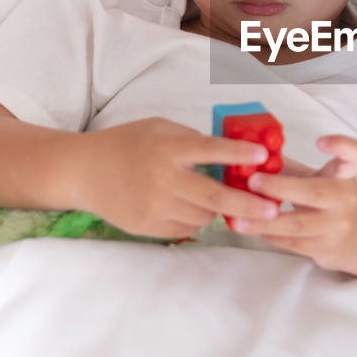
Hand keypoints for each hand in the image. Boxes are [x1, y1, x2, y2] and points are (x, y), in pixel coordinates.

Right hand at [77, 117, 281, 238]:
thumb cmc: (126, 143)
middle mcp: (161, 178)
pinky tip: (189, 206)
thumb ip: (192, 139)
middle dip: (248, 204)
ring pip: (204, 215)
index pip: (209, 150)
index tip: (262, 157)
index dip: (238, 154)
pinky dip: (196, 218)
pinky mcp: (147, 226)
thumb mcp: (159, 128)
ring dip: (218, 209)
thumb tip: (232, 153)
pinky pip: (187, 227)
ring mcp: (154, 206)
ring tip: (219, 198)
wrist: (83, 172)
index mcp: (166, 147)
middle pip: (214, 196)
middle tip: (273, 210)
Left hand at [230, 135, 356, 272]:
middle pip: (316, 193)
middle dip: (281, 188)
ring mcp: (337, 226)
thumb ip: (288, 167)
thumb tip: (246, 156)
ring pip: (298, 224)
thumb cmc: (328, 199)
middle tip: (252, 181)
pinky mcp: (325, 247)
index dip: (342, 145)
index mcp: (345, 175)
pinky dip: (267, 234)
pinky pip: (291, 242)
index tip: (319, 141)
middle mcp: (346, 199)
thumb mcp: (318, 177)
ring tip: (237, 218)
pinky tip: (249, 228)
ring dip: (264, 221)